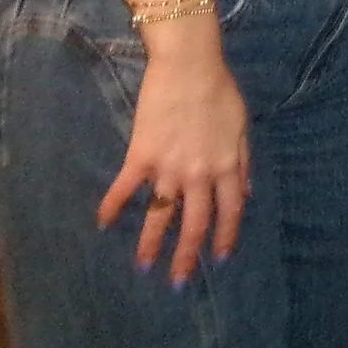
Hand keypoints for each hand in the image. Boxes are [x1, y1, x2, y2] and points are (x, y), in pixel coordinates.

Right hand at [96, 35, 248, 282]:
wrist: (189, 65)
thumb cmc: (219, 90)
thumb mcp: (241, 126)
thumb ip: (244, 162)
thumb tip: (246, 193)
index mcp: (227, 165)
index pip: (229, 210)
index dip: (226, 236)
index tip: (220, 258)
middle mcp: (199, 173)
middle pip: (194, 223)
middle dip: (187, 255)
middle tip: (179, 282)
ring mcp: (168, 167)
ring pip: (159, 214)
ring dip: (150, 243)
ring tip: (143, 266)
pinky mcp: (141, 155)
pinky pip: (125, 188)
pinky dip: (112, 206)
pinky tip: (102, 223)